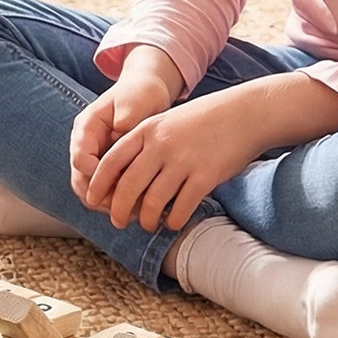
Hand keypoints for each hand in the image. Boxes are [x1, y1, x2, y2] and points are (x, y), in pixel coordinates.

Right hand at [70, 47, 181, 206]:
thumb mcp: (136, 99)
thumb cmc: (140, 94)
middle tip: (125, 209)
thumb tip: (122, 126)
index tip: (120, 185)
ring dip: (109, 204)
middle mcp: (84, 146)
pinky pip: (105, 191)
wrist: (145, 94)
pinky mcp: (106, 169)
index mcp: (86, 127)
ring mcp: (93, 159)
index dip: (96, 175)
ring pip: (90, 191)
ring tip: (134, 212)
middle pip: (80, 181)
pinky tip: (139, 207)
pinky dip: (119, 201)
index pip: (80, 158)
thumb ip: (128, 113)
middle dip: (101, 198)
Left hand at [84, 87, 266, 232]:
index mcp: (147, 129)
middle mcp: (161, 145)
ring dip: (146, 219)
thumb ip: (145, 144)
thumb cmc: (204, 121)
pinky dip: (173, 220)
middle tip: (118, 222)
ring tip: (147, 225)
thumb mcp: (167, 122)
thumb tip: (123, 177)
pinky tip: (172, 223)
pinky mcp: (206, 175)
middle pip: (128, 185)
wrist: (245, 113)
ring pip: (153, 201)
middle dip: (119, 209)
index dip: (98, 183)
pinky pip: (181, 207)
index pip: (112, 160)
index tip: (91, 199)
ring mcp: (183, 160)